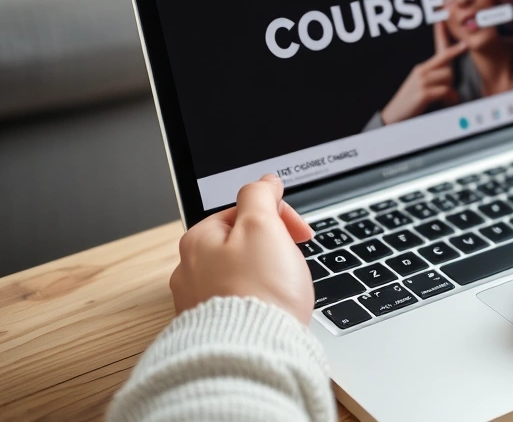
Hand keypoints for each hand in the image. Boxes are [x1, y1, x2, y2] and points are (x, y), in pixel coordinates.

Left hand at [170, 174, 315, 323]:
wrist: (253, 354)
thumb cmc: (260, 293)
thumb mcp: (263, 227)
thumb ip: (261, 196)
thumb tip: (265, 180)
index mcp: (198, 239)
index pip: (244, 211)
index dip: (280, 217)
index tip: (301, 235)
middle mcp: (189, 270)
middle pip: (242, 242)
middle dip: (273, 247)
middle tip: (291, 264)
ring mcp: (198, 301)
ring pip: (241, 273)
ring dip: (266, 275)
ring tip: (282, 291)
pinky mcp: (210, 328)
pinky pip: (239, 302)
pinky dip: (258, 302)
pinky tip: (270, 311)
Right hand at [380, 23, 467, 124]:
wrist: (394, 117)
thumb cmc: (410, 103)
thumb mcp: (421, 86)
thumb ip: (434, 79)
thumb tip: (450, 78)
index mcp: (421, 69)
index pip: (439, 53)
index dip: (449, 43)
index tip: (462, 40)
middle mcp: (421, 72)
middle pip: (449, 68)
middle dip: (451, 81)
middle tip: (447, 94)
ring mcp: (421, 81)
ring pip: (448, 77)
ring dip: (451, 91)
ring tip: (445, 99)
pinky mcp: (423, 93)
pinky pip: (445, 90)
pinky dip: (449, 97)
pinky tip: (446, 102)